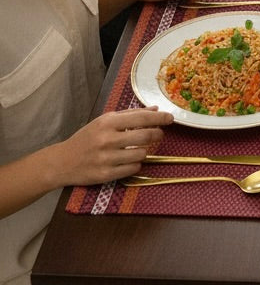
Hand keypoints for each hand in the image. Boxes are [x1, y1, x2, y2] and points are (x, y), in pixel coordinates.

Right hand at [57, 107, 172, 186]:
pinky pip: (133, 169)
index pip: (141, 118)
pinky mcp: (106, 175)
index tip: (170, 118)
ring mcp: (106, 159)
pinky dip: (136, 164)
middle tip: (160, 134)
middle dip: (157, 134)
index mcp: (107, 123)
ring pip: (141, 154)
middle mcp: (107, 140)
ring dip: (146, 150)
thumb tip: (154, 109)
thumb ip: (130, 114)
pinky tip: (131, 160)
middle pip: (145, 136)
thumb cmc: (86, 138)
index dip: (159, 118)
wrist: (63, 161)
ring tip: (140, 148)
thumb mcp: (104, 121)